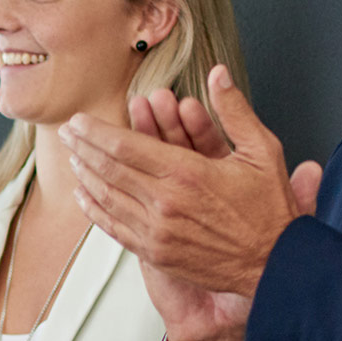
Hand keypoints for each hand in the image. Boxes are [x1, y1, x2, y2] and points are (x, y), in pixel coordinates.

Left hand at [61, 66, 320, 340]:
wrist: (276, 266)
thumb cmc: (270, 210)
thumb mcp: (262, 151)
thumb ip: (234, 111)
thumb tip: (217, 74)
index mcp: (186, 173)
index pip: (124, 146)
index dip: (95, 131)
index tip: (78, 119)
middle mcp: (164, 202)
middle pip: (108, 169)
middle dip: (82, 147)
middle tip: (65, 132)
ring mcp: (156, 230)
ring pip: (106, 197)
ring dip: (85, 174)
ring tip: (70, 157)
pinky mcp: (155, 252)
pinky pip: (114, 227)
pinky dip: (95, 209)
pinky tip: (84, 194)